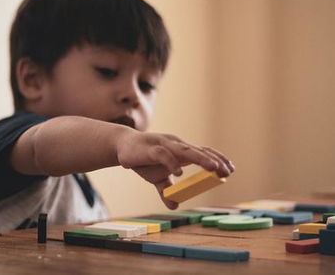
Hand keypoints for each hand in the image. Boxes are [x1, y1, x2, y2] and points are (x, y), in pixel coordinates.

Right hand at [115, 129, 234, 208]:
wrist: (121, 147)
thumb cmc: (142, 159)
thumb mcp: (156, 178)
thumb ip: (166, 190)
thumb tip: (174, 206)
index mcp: (180, 151)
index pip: (203, 152)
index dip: (217, 159)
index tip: (230, 170)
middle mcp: (175, 145)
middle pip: (198, 151)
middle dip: (214, 161)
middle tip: (226, 171)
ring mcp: (164, 145)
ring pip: (185, 150)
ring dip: (200, 158)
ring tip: (213, 167)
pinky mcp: (151, 149)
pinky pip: (164, 155)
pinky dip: (172, 163)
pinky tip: (179, 173)